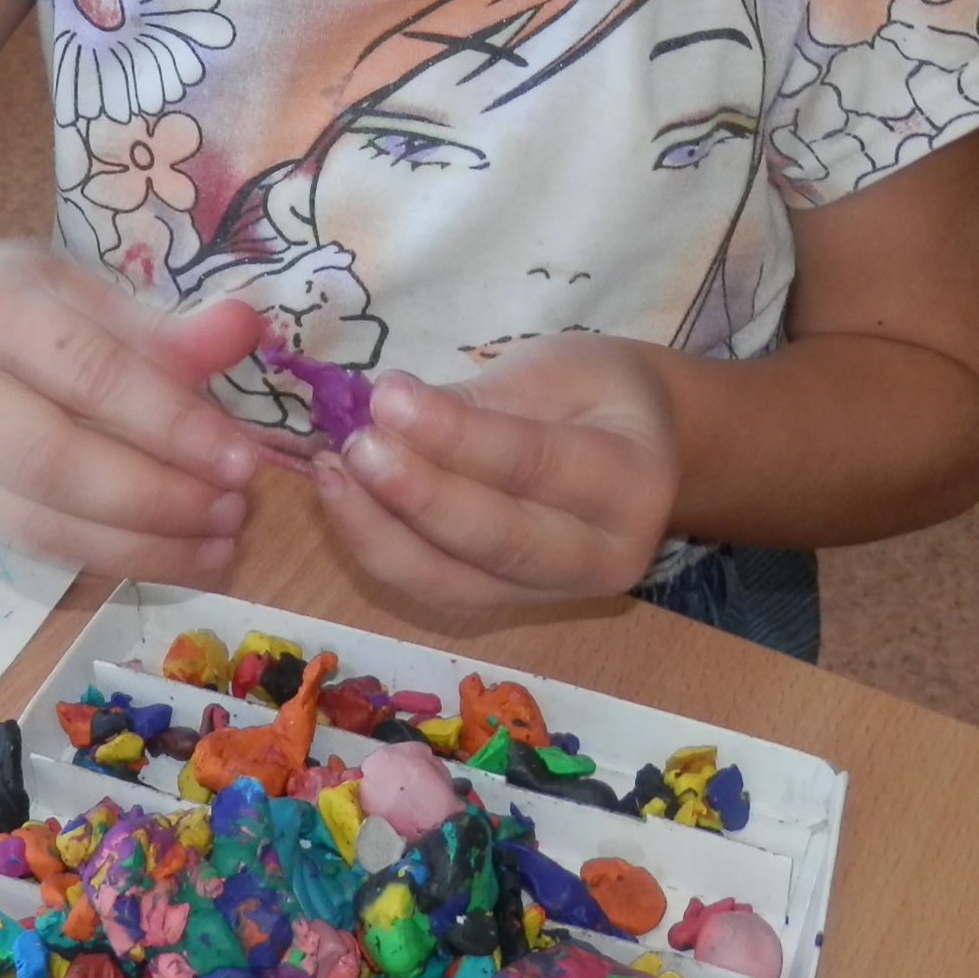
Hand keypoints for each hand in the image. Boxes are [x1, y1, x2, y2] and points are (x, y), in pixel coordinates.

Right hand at [0, 244, 262, 581]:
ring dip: (139, 545)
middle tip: (234, 509)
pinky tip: (169, 555)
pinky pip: (30, 543)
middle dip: (158, 497)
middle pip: (55, 460)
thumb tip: (245, 331)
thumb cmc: (12, 301)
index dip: (172, 423)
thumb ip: (160, 324)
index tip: (242, 459)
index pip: (90, 373)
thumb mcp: (80, 287)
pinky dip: (107, 556)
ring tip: (217, 542)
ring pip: (39, 521)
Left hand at [313, 335, 680, 608]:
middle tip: (354, 447)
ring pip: (456, 584)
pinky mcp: (510, 608)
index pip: (533, 464)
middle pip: (499, 542)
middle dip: (417, 496)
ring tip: (331, 472)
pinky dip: (381, 548)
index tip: (386, 397)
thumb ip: (482, 399)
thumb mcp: (559, 369)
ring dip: (380, 532)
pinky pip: (436, 588)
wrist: (648, 454)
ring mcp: (556, 595)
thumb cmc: (600, 395)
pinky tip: (341, 499)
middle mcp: (603, 558)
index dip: (456, 435)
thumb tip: (388, 411)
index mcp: (631, 482)